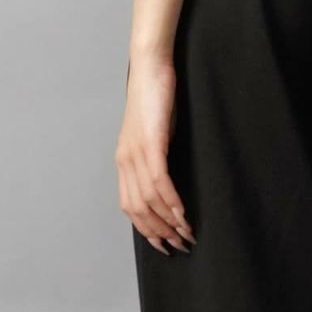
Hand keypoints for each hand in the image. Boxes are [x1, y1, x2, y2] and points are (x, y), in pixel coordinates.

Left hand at [116, 56, 196, 254]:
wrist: (150, 66)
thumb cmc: (155, 98)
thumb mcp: (153, 133)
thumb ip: (155, 157)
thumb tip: (167, 182)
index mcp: (124, 161)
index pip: (130, 207)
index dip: (146, 230)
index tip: (164, 245)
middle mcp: (125, 161)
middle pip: (139, 209)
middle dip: (160, 232)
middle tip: (181, 245)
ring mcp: (136, 152)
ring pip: (149, 199)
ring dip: (170, 221)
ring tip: (187, 233)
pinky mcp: (151, 142)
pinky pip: (159, 180)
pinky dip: (171, 200)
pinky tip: (183, 213)